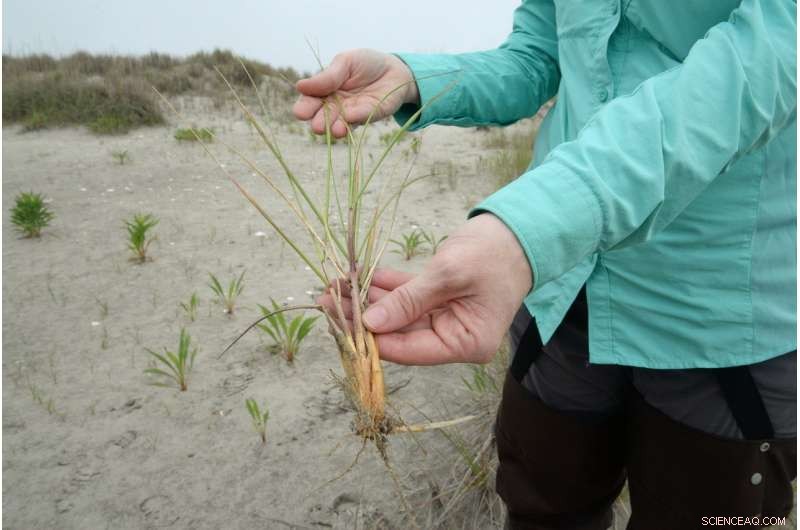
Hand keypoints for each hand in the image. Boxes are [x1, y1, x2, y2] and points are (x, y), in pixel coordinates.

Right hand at [293, 49, 418, 137]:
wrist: (393, 68)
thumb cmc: (365, 64)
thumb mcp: (345, 62)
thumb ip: (327, 76)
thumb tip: (300, 86)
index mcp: (323, 92)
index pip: (309, 102)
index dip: (304, 108)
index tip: (301, 113)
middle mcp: (334, 107)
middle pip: (322, 118)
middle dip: (320, 122)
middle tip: (317, 126)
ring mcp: (351, 114)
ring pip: (339, 124)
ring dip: (336, 128)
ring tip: (335, 130)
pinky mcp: (369, 116)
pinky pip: (361, 118)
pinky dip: (356, 117)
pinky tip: (350, 118)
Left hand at [318, 214, 532, 364]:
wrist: (519, 229)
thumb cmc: (493, 253)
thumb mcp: (449, 275)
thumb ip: (409, 301)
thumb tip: (369, 324)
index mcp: (465, 343)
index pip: (409, 349)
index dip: (373, 338)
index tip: (340, 322)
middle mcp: (454, 337)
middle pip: (399, 332)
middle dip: (362, 315)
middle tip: (326, 299)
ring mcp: (445, 318)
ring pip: (397, 313)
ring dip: (367, 299)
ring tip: (333, 286)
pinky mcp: (439, 299)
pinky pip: (406, 296)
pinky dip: (384, 286)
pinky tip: (356, 276)